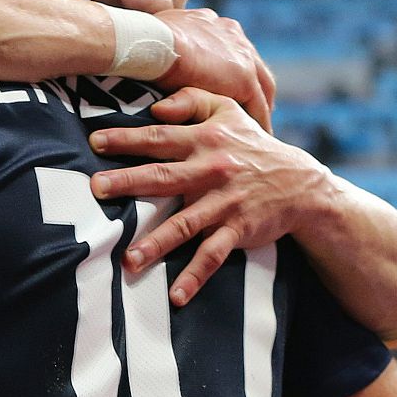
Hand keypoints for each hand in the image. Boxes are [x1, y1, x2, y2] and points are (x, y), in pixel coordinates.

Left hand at [88, 88, 333, 305]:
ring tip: (128, 260)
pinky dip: (196, 276)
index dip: (127, 139)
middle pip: (163, 177)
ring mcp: (224, 203)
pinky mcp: (237, 230)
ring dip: (156, 243)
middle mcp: (211, 171)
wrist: (301, 184)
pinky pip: (213, 255)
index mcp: (204, 140)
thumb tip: (155, 106)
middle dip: (128, 183)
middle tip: (96, 188)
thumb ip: (191, 100)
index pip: (159, 137)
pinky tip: (176, 296)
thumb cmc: (252, 145)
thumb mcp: (228, 111)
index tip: (95, 141)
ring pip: (185, 224)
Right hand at [153, 9, 276, 131]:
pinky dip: (258, 123)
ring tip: (254, 131)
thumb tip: (150, 55)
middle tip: (251, 112)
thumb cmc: (143, 41)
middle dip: (255, 89)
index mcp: (213, 24)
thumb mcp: (157, 36)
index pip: (232, 50)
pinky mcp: (243, 78)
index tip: (229, 86)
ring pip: (261, 88)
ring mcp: (242, 55)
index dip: (233, 70)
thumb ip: (166, 45)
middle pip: (254, 67)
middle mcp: (233, 35)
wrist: (149, 42)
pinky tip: (252, 138)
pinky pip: (257, 107)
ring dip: (259, 108)